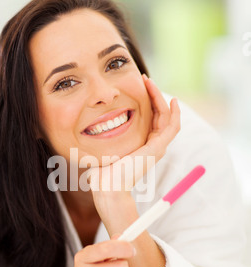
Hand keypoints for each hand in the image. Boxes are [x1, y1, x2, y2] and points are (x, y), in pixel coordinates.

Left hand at [87, 76, 180, 195]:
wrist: (108, 186)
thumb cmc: (103, 172)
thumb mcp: (105, 149)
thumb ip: (104, 139)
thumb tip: (90, 128)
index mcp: (143, 146)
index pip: (151, 119)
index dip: (148, 101)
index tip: (138, 86)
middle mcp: (153, 146)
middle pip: (161, 115)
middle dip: (154, 95)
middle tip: (145, 80)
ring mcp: (157, 147)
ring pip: (167, 118)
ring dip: (161, 98)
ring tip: (151, 83)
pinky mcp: (158, 148)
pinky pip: (173, 127)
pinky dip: (175, 113)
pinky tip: (173, 101)